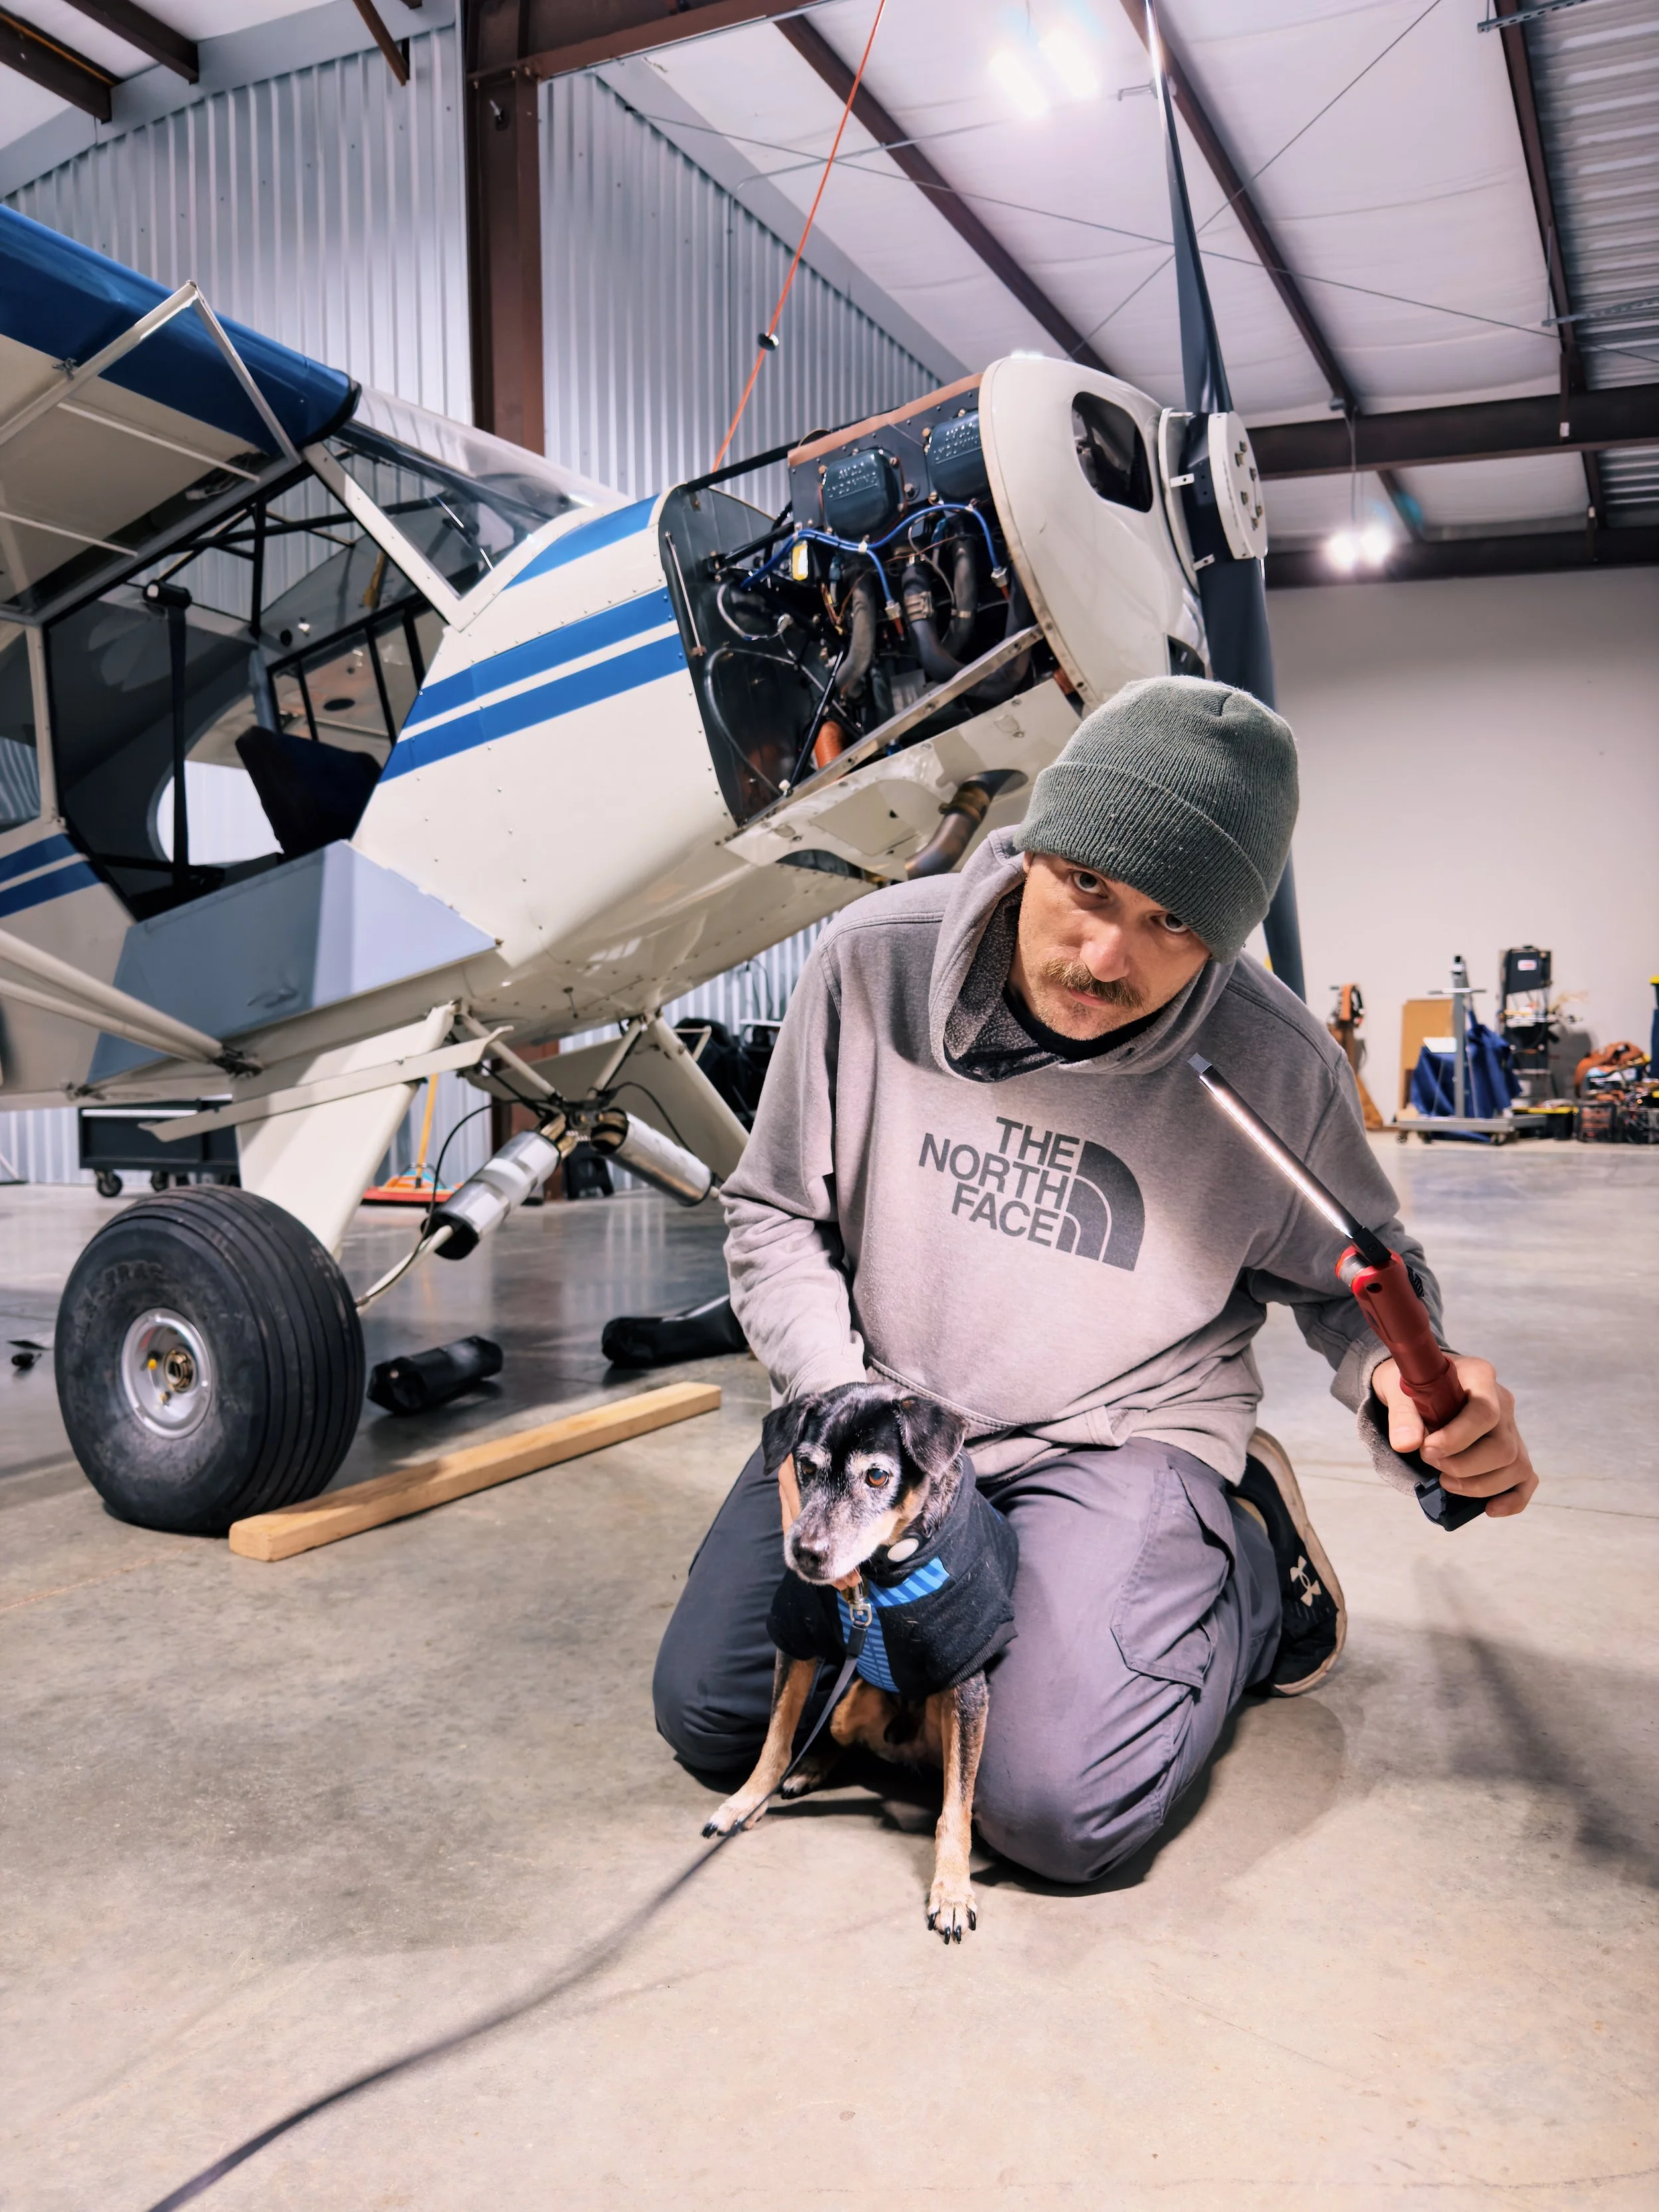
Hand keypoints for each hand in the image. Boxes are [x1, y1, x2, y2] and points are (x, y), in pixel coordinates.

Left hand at [1372, 1355, 1537, 1518]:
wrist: (1421, 1383)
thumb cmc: (1414, 1384)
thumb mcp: (1398, 1389)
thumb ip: (1402, 1415)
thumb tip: (1405, 1445)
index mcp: (1479, 1376)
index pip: (1484, 1412)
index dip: (1457, 1438)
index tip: (1427, 1449)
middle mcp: (1502, 1402)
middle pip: (1503, 1447)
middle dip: (1464, 1466)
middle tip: (1430, 1462)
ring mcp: (1511, 1428)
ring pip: (1516, 1466)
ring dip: (1479, 1485)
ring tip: (1444, 1481)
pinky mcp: (1512, 1451)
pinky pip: (1525, 1479)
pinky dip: (1511, 1498)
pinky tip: (1489, 1509)